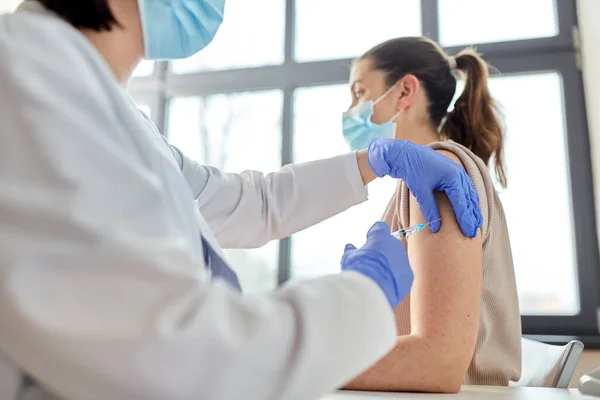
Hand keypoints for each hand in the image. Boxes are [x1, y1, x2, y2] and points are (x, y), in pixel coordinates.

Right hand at [341, 222, 412, 307]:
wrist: (371, 290)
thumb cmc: (358, 270)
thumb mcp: (348, 258)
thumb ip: (351, 251)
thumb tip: (349, 248)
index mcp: (380, 236)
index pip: (380, 228)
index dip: (373, 235)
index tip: (368, 241)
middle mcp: (395, 245)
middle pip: (390, 244)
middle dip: (382, 251)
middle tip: (371, 261)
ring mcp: (404, 260)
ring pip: (397, 259)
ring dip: (389, 264)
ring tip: (377, 276)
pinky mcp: (409, 276)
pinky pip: (401, 273)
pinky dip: (394, 277)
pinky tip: (384, 284)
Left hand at [367, 139, 481, 237]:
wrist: (406, 153)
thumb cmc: (412, 170)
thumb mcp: (420, 191)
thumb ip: (429, 209)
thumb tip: (435, 229)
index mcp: (452, 176)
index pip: (462, 202)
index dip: (465, 219)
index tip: (468, 233)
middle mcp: (458, 173)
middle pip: (469, 199)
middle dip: (472, 216)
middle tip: (472, 234)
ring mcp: (457, 171)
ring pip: (470, 194)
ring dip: (472, 209)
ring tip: (475, 224)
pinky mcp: (453, 172)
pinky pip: (465, 188)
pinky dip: (468, 200)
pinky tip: (469, 209)